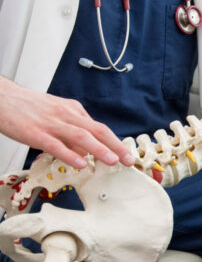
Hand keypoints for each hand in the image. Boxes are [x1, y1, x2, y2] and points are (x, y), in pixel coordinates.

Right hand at [0, 77, 134, 168]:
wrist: (2, 97)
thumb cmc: (29, 108)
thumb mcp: (57, 115)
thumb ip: (72, 134)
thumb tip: (87, 152)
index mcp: (74, 110)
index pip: (100, 128)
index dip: (115, 142)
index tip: (126, 154)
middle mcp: (67, 115)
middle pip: (97, 130)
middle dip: (115, 146)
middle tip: (129, 160)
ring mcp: (52, 123)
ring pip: (81, 137)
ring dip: (99, 149)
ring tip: (112, 161)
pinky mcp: (35, 132)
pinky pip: (55, 145)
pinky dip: (69, 154)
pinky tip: (80, 163)